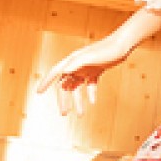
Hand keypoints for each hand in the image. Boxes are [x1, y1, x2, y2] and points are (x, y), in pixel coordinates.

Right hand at [37, 8, 160, 114]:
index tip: (38, 92)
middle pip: (66, 85)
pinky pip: (90, 85)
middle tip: (64, 113)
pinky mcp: (96, 70)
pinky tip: (93, 101)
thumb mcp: (90, 57)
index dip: (46, 82)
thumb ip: (76, 64)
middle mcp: (77, 65)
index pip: (55, 73)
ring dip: (78, 101)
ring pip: (78, 87)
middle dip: (64, 99)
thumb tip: (64, 72)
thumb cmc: (106, 50)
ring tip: (81, 114)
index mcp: (72, 61)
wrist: (122, 45)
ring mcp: (86, 68)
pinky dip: (91, 93)